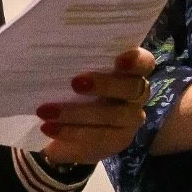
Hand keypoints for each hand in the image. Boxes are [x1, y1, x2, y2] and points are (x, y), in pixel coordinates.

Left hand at [36, 48, 153, 164]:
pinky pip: (98, 139)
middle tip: (75, 83)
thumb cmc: (74, 89)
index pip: (145, 63)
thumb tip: (46, 49)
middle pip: (132, 88)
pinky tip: (48, 127)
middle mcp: (136, 95)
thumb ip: (73, 62)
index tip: (119, 60)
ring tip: (47, 111)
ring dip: (78, 113)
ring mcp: (130, 121)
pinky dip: (71, 132)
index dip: (136, 60)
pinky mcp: (116, 142)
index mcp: (131, 71)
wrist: (70, 127)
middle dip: (105, 85)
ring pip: (113, 116)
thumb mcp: (74, 73)